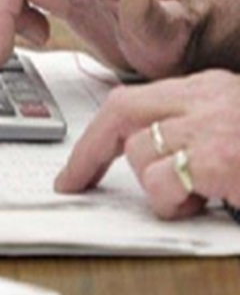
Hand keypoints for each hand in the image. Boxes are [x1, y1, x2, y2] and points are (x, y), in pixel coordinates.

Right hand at [0, 0, 206, 78]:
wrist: (173, 41)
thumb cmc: (173, 34)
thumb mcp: (168, 34)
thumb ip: (150, 15)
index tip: (47, 22)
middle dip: (1, 5)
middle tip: (1, 49)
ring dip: (2, 9)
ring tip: (15, 42)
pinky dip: (11, 14)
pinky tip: (33, 35)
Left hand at [55, 70, 239, 217]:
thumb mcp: (231, 131)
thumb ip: (189, 133)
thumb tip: (143, 154)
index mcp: (208, 90)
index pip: (133, 102)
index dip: (97, 135)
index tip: (77, 166)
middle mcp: (206, 98)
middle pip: (120, 111)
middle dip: (89, 152)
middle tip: (72, 181)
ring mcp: (211, 125)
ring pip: (138, 151)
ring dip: (155, 186)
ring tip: (194, 198)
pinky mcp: (217, 157)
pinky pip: (160, 182)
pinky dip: (172, 203)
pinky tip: (205, 204)